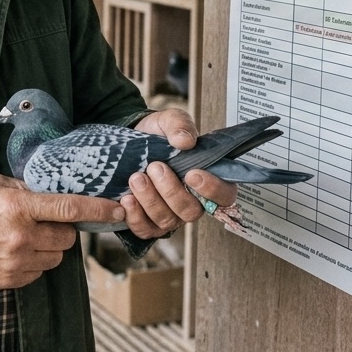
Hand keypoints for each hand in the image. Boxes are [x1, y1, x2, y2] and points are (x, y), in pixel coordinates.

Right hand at [0, 175, 124, 288]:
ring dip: (49, 247)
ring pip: (56, 257)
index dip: (99, 209)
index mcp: (18, 206)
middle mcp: (21, 236)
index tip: (118, 209)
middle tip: (45, 221)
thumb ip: (27, 188)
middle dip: (63, 229)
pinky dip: (34, 262)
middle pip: (68, 238)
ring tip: (24, 236)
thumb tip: (56, 189)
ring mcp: (16, 261)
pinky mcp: (10, 279)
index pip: (70, 208)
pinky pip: (39, 272)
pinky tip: (14, 250)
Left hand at [119, 108, 238, 238]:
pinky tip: (127, 198)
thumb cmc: (155, 136)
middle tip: (155, 167)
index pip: (224, 195)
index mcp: (206, 180)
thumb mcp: (168, 121)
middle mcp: (191, 202)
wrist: (126, 143)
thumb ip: (180, 125)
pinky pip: (145, 230)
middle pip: (191, 211)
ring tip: (136, 177)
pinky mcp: (147, 223)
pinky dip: (135, 216)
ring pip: (167, 221)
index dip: (212, 189)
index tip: (192, 173)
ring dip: (150, 200)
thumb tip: (185, 141)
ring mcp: (170, 215)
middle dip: (171, 191)